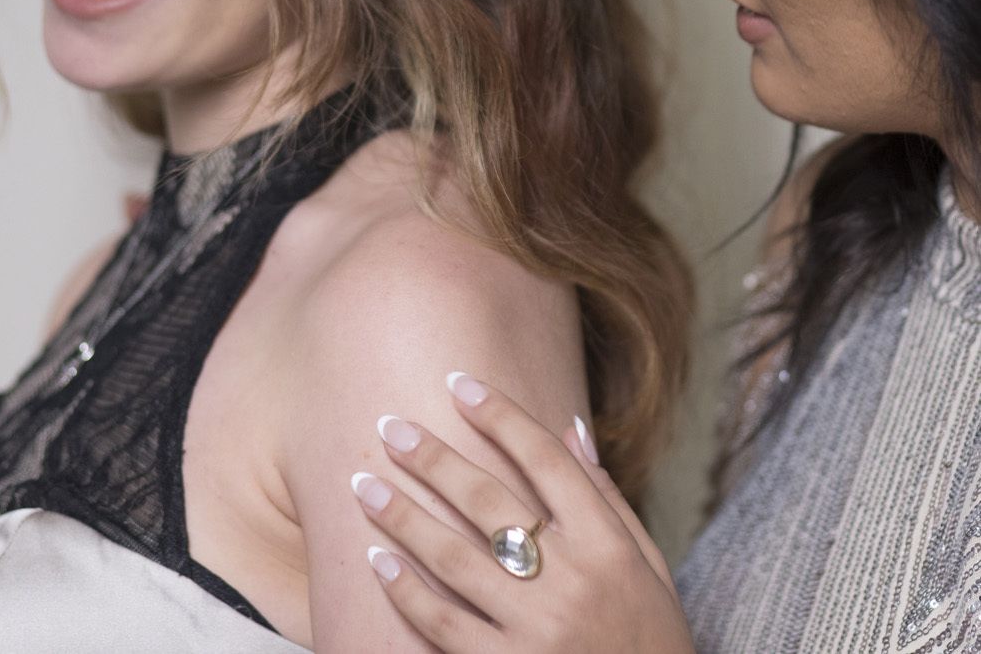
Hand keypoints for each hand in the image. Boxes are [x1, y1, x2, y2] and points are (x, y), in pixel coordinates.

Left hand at [351, 374, 695, 652]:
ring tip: (364, 483)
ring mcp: (537, 632)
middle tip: (390, 426)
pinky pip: (444, 626)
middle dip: (433, 458)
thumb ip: (608, 499)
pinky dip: (407, 591)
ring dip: (403, 516)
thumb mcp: (648, 566)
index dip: (500, 416)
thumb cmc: (649, 640)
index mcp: (607, 546)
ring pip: (454, 559)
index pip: (545, 461)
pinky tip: (379, 560)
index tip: (459, 384)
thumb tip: (571, 428)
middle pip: (489, 501)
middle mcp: (571, 582)